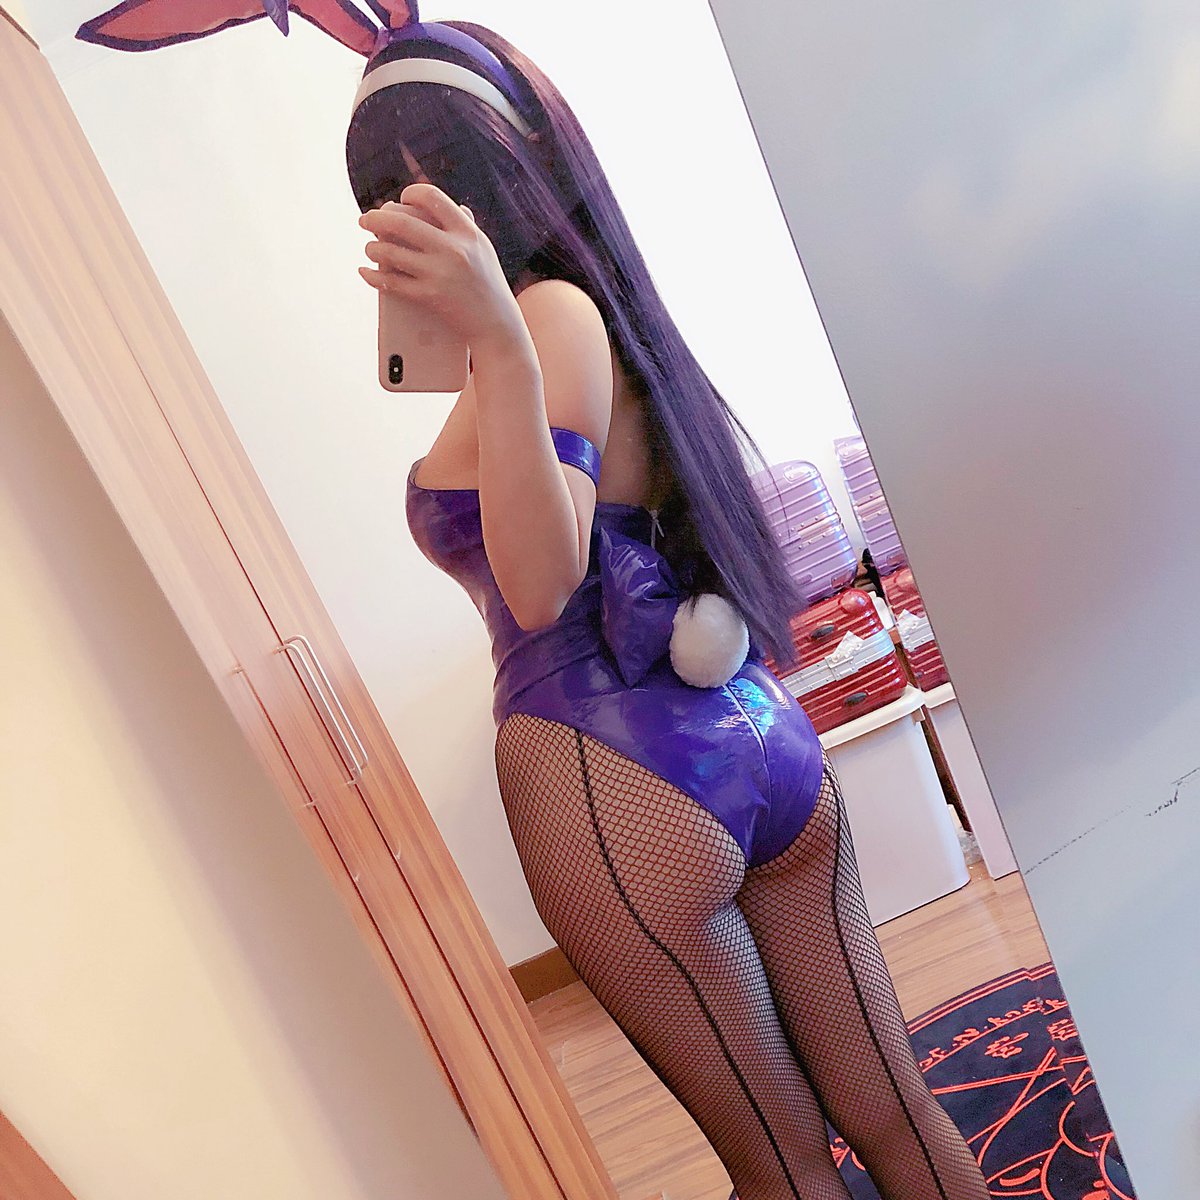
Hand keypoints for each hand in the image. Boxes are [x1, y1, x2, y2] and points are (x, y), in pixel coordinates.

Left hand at [358, 183, 525, 349]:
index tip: (397, 203)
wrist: (497, 325)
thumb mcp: (483, 249)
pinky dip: (373, 276)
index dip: (408, 195)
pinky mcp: (429, 297)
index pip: (430, 196)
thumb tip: (446, 205)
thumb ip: (465, 226)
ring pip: (391, 252)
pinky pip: (391, 283)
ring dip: (372, 248)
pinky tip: (365, 271)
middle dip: (376, 218)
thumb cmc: (488, 285)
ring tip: (369, 249)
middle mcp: (453, 249)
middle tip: (365, 220)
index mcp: (467, 232)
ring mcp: (440, 273)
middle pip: (401, 222)